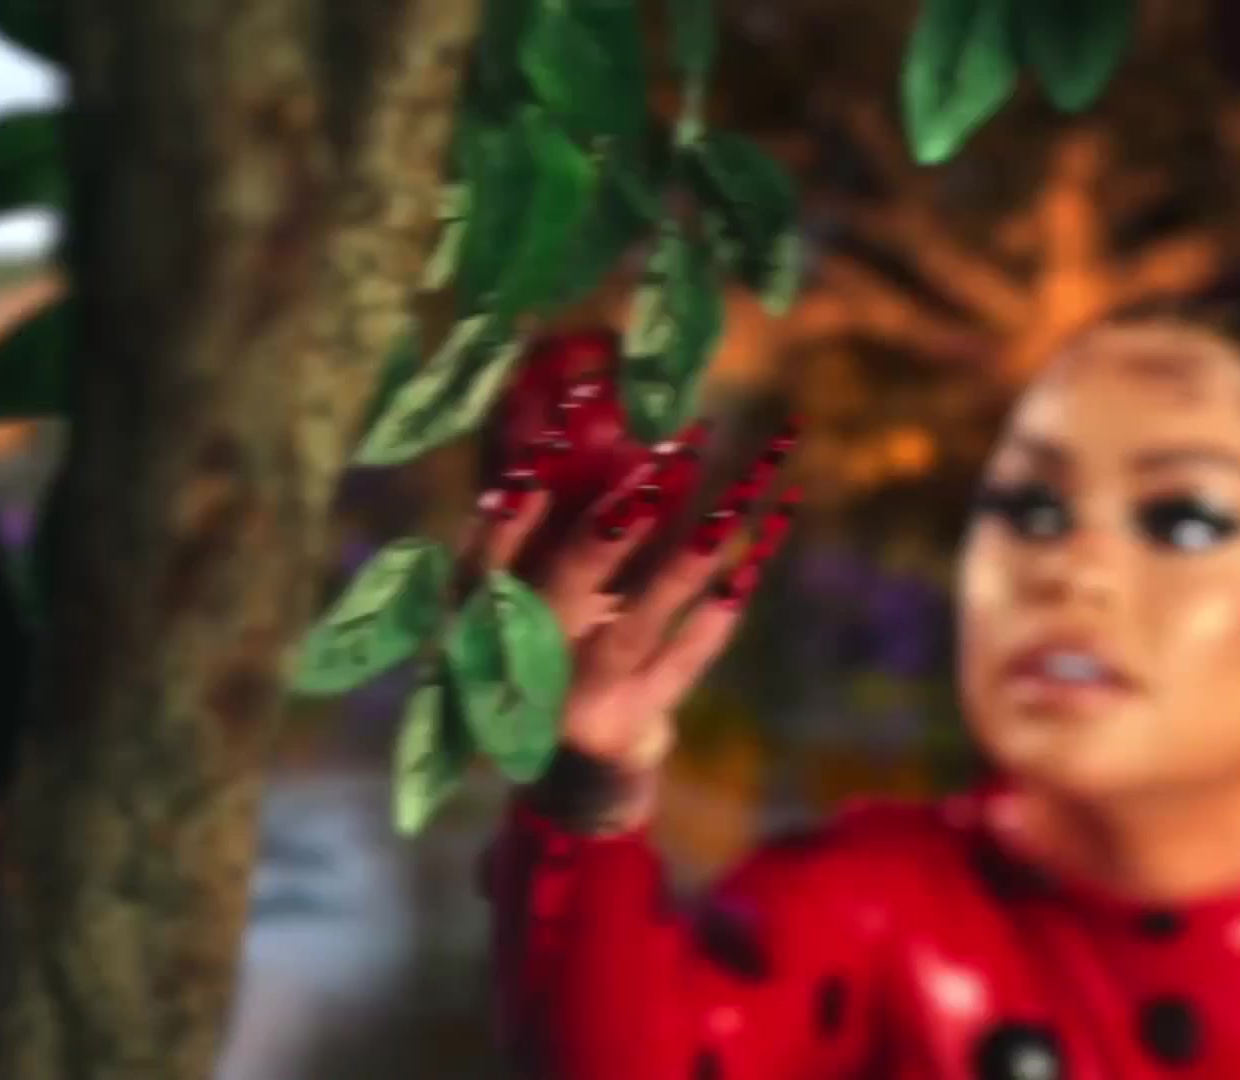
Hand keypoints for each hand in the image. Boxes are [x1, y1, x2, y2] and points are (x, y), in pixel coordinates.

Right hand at [475, 415, 800, 824]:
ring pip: (637, 624)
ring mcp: (584, 695)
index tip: (549, 453)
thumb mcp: (523, 589)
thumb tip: (586, 417)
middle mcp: (528, 658)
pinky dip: (716, 619)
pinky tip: (754, 567)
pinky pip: (683, 665)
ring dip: (680, 567)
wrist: (567, 764)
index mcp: (485, 616)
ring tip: (730, 511)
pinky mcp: (633, 720)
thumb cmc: (549, 640)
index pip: (489, 557)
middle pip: (566, 586)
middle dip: (611, 527)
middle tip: (661, 467)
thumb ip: (545, 519)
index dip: (518, 510)